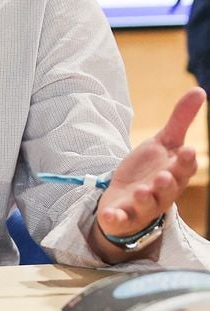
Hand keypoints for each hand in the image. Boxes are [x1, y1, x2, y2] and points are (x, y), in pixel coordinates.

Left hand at [92, 87, 205, 260]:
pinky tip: (110, 215)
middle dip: (167, 183)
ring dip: (144, 200)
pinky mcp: (122, 217)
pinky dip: (115, 219)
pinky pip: (120, 220)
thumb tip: (199, 90)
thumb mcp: (164, 143)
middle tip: (165, 175)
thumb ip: (181, 119)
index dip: (185, 161)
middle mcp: (161, 193)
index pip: (183, 168)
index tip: (188, 150)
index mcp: (173, 174)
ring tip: (141, 191)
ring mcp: (142, 207)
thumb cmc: (151, 170)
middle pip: (168, 190)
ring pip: (146, 206)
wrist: (127, 197)